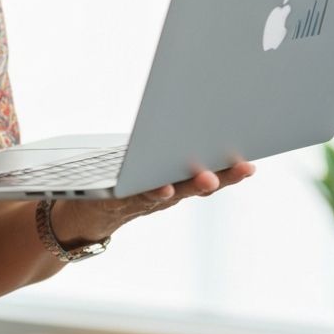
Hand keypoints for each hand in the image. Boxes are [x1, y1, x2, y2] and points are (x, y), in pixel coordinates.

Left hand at [50, 161, 255, 247]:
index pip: (207, 176)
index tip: (253, 162)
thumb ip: (163, 150)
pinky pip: (135, 196)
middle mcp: (163, 194)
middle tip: (244, 167)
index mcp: (172, 182)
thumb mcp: (145, 166)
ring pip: (170, 192)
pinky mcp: (115, 201)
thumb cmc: (118, 185)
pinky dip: (151, 192)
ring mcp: (141, 200)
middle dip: (221, 177)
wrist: (80, 216)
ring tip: (208, 178)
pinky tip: (163, 187)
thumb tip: (189, 118)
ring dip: (189, 186)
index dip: (230, 172)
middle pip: (195, 186)